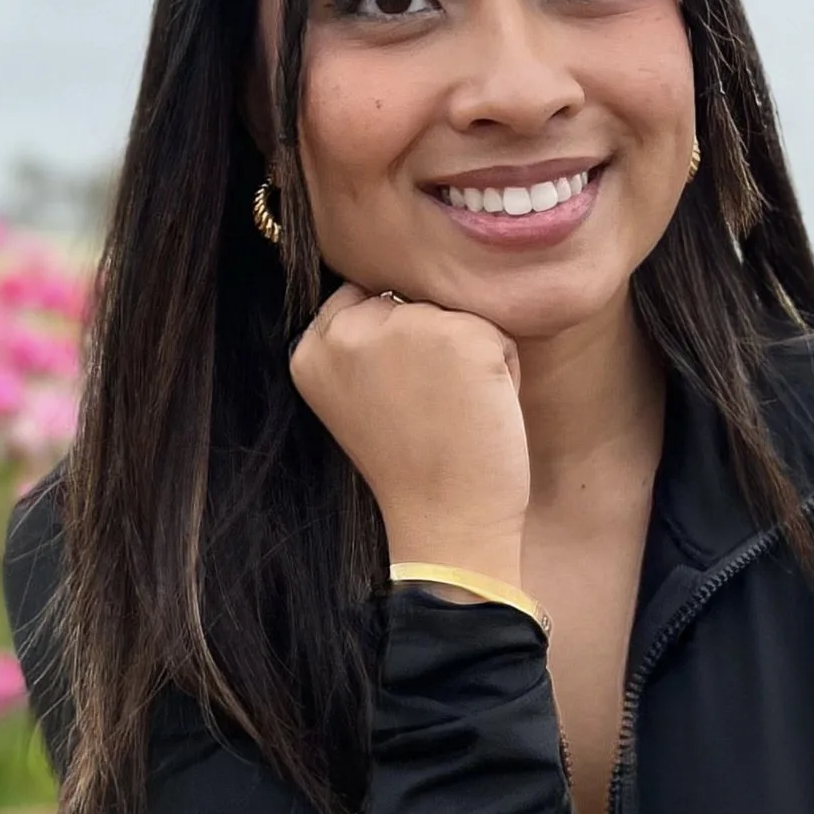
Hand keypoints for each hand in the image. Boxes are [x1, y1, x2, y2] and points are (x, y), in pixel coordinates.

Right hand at [289, 282, 530, 579]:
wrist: (446, 521)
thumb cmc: (410, 466)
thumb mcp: (355, 399)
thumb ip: (358, 345)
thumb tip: (395, 292)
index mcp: (310, 349)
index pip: (359, 297)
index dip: (392, 339)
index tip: (398, 394)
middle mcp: (348, 329)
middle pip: (409, 301)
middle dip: (428, 343)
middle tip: (426, 410)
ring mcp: (405, 327)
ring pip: (454, 314)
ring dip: (467, 354)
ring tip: (453, 411)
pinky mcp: (463, 334)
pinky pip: (497, 334)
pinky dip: (503, 370)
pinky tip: (479, 412)